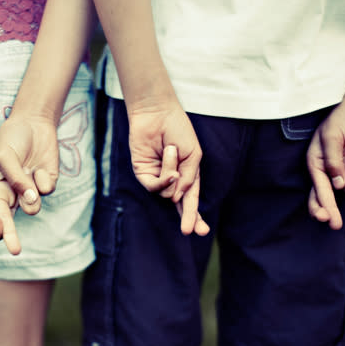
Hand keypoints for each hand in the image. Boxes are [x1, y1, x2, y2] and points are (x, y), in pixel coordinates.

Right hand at [0, 113, 59, 254]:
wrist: (33, 124)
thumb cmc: (12, 140)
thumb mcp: (6, 156)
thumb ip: (16, 179)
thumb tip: (32, 199)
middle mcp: (13, 196)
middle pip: (11, 225)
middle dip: (11, 237)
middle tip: (14, 250)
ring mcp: (31, 193)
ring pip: (33, 207)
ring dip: (31, 193)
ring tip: (28, 172)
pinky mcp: (47, 185)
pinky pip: (47, 190)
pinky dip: (43, 177)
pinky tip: (39, 166)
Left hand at [127, 99, 208, 235]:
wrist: (157, 113)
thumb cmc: (178, 131)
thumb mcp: (193, 157)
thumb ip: (189, 179)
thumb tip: (178, 199)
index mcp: (186, 176)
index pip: (191, 201)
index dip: (196, 216)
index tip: (202, 231)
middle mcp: (171, 180)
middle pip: (179, 206)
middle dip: (187, 217)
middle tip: (190, 231)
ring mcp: (156, 178)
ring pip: (168, 192)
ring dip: (173, 171)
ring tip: (171, 150)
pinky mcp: (142, 174)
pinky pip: (154, 186)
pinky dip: (163, 174)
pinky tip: (167, 155)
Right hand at [307, 98, 344, 229]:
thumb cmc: (340, 119)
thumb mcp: (331, 136)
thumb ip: (333, 161)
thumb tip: (337, 185)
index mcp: (315, 165)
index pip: (316, 190)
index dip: (320, 205)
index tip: (324, 217)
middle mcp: (328, 173)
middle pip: (327, 200)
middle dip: (331, 211)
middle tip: (334, 225)